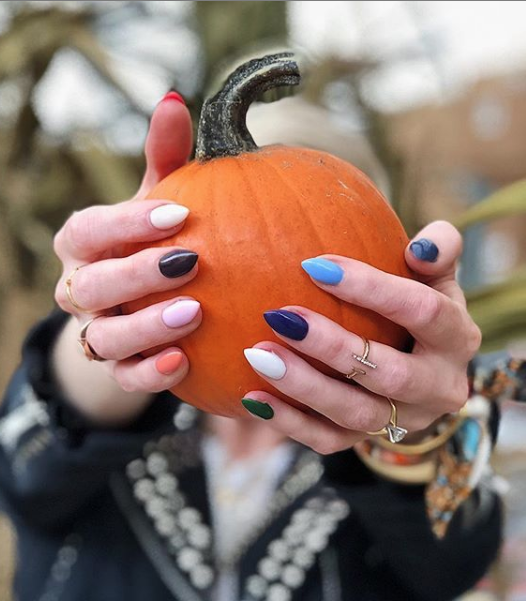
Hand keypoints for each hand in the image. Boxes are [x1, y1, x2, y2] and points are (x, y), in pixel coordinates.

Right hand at [52, 93, 200, 422]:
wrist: (139, 304)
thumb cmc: (152, 241)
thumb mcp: (158, 202)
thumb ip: (165, 159)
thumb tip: (175, 100)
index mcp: (83, 244)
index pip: (89, 230)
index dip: (126, 223)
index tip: (178, 214)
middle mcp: (80, 288)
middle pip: (91, 286)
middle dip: (135, 274)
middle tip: (188, 263)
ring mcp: (96, 332)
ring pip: (105, 338)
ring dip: (145, 328)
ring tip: (192, 314)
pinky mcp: (117, 368)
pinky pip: (125, 379)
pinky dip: (149, 375)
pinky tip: (183, 363)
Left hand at [241, 221, 481, 454]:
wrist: (422, 368)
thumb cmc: (420, 307)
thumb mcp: (436, 278)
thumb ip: (438, 250)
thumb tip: (422, 245)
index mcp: (456, 338)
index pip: (422, 312)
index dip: (372, 289)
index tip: (314, 266)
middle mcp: (439, 387)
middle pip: (389, 374)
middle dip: (332, 347)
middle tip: (281, 317)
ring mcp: (405, 421)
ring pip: (355, 413)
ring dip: (304, 386)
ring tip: (258, 355)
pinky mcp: (369, 440)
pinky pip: (329, 441)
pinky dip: (289, 422)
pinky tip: (253, 396)